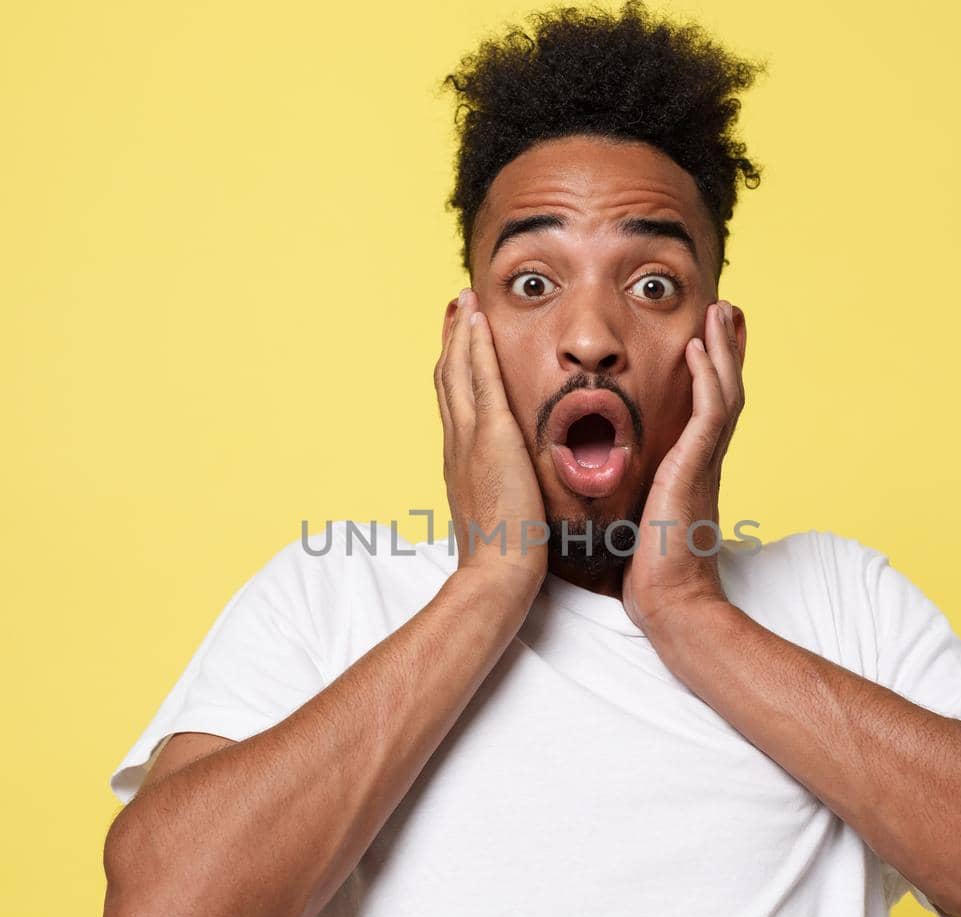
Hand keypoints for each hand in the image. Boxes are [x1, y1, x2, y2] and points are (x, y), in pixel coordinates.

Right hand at [435, 288, 547, 597]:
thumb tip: (513, 486)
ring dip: (461, 331)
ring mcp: (469, 438)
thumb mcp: (500, 514)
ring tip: (465, 299)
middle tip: (455, 305)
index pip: (454, 403)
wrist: (496, 573)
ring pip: (457, 371)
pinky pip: (481, 381)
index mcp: (460, 460)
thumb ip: (503, 492)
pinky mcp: (490, 437)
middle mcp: (457, 443)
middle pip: (447, 378)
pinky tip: (479, 321)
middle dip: (452, 339)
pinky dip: (476, 347)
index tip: (458, 340)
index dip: (454, 368)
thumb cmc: (503, 555)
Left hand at [622, 298, 746, 636]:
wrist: (671, 604)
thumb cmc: (651, 572)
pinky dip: (708, 377)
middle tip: (725, 307)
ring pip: (724, 391)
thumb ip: (635, 494)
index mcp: (691, 469)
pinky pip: (710, 412)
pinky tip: (698, 348)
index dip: (709, 371)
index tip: (704, 336)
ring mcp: (705, 463)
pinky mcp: (697, 470)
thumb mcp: (639, 519)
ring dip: (722, 348)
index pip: (706, 408)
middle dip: (726, 347)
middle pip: (724, 389)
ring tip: (720, 309)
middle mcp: (704, 460)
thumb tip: (610, 485)